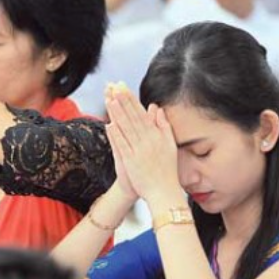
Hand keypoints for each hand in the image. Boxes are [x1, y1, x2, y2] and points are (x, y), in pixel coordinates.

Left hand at [106, 88, 182, 207]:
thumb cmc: (167, 170)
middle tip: (115, 87)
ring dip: (118, 114)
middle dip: (124, 101)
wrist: (164, 192)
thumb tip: (156, 108)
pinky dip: (116, 135)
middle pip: (133, 117)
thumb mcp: (170, 145)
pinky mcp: (132, 161)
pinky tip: (109, 125)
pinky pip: (123, 146)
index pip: (141, 113)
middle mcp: (148, 140)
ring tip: (110, 100)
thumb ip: (163, 125)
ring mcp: (139, 150)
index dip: (131, 100)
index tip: (123, 87)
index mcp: (157, 135)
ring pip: (127, 129)